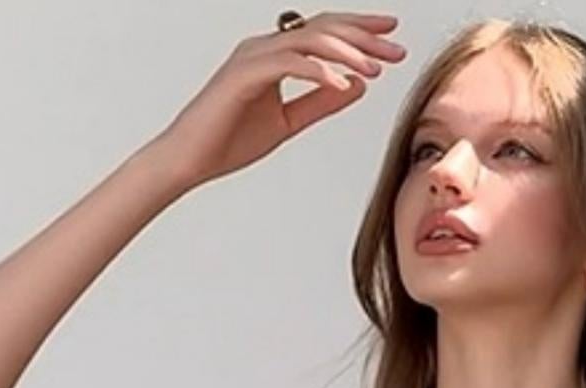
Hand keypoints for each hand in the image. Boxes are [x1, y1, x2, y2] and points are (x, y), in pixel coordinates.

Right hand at [155, 11, 407, 189]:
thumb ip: (321, 102)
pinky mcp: (244, 75)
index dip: (359, 33)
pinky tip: (344, 83)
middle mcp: (265, 48)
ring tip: (377, 67)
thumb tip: (357, 85)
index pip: (324, 34)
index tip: (391, 38)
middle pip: (322, 29)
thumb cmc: (228, 141)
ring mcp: (253, 57)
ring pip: (309, 40)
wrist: (189, 160)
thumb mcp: (288, 121)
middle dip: (363, 36)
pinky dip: (320, 72)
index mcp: (275, 55)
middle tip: (396, 47)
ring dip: (347, 52)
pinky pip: (289, 64)